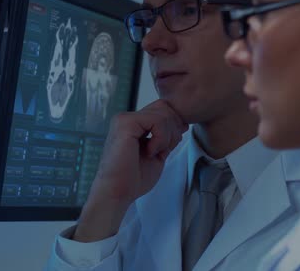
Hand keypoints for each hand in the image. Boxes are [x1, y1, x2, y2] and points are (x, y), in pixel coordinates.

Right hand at [74, 100, 187, 241]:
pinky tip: (151, 151)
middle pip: (164, 107)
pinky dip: (160, 138)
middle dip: (173, 129)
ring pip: (163, 113)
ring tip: (156, 152)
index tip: (171, 144)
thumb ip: (167, 137)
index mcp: (133, 124)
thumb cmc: (134, 178)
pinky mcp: (125, 124)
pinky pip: (156, 121)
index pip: (162, 109)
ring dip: (167, 136)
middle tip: (165, 150)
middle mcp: (127, 118)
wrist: (118, 192)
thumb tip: (182, 123)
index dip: (174, 124)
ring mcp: (124, 119)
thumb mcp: (158, 153)